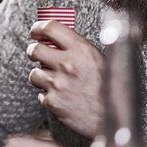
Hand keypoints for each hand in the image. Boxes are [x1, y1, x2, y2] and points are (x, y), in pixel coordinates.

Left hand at [27, 20, 103, 137]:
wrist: (112, 118)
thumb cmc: (109, 88)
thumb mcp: (99, 59)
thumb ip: (79, 48)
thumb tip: (58, 39)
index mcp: (81, 50)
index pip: (50, 28)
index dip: (38, 28)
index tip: (35, 32)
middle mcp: (67, 64)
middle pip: (34, 49)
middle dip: (34, 51)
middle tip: (37, 54)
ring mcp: (58, 84)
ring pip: (34, 73)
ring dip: (41, 75)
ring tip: (55, 80)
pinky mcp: (53, 102)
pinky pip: (40, 93)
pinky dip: (48, 95)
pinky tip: (61, 96)